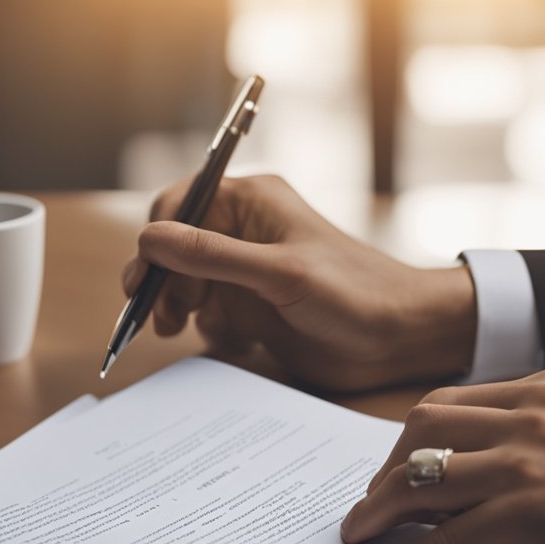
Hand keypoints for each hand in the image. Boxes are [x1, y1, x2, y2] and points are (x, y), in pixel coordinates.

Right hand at [124, 175, 476, 390]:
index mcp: (251, 203)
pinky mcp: (251, 308)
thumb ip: (212, 256)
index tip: (144, 278)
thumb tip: (150, 239)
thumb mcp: (279, 273)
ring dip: (175, 306)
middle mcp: (243, 232)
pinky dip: (205, 328)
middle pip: (174, 247)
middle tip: (160, 314)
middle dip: (161, 280)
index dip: (155, 239)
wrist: (400, 338)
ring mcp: (246, 271)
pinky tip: (227, 340)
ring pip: (184, 283)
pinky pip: (207, 313)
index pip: (180, 205)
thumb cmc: (354, 293)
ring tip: (177, 328)